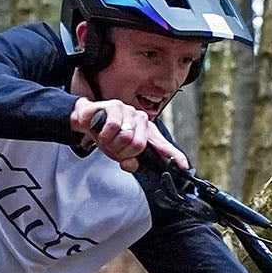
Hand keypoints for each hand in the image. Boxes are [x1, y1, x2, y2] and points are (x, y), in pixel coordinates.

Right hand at [70, 97, 187, 170]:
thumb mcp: (118, 153)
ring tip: (106, 137)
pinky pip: (113, 127)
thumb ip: (128, 161)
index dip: (175, 156)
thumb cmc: (106, 135)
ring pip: (126, 137)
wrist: (87, 119)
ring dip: (111, 143)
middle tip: (113, 147)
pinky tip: (101, 129)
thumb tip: (131, 164)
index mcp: (146, 132)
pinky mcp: (116, 106)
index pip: (163, 145)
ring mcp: (130, 111)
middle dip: (122, 151)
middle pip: (138, 145)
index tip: (184, 166)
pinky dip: (104, 133)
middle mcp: (142, 120)